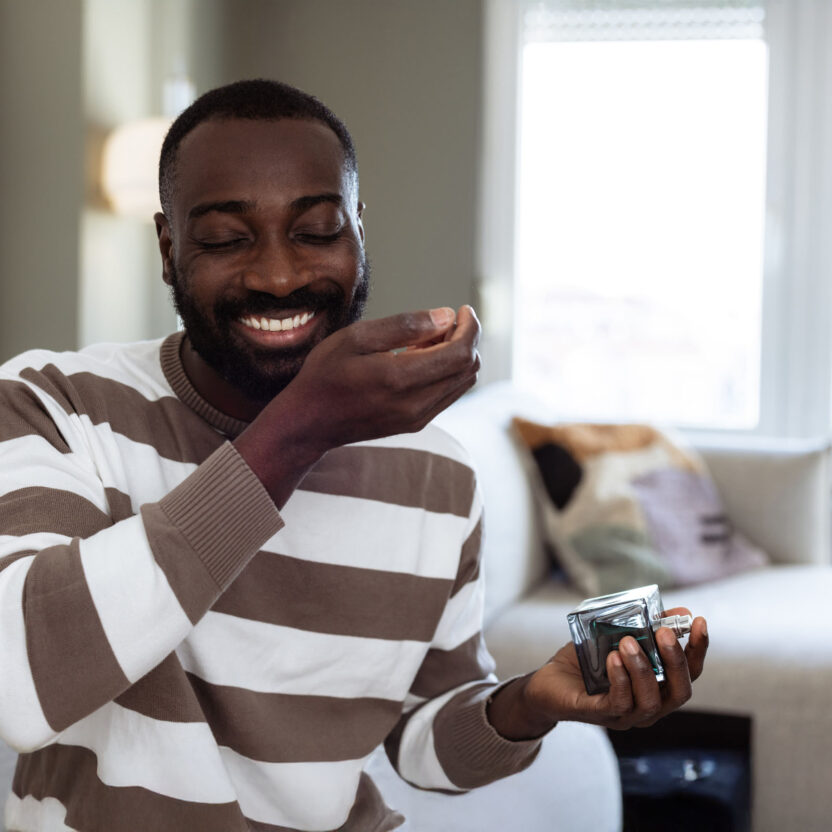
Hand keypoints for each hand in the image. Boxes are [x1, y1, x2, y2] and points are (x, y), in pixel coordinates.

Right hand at [279, 304, 479, 450]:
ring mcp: (417, 418)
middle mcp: (415, 404)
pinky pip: (448, 394)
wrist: (309, 422)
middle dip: (467, 339)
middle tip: (444, 321)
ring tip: (429, 338)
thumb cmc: (325, 374)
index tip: (462, 310)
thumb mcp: (356, 338)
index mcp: (400, 378)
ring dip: (458, 355)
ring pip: (462, 382)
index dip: (470, 328)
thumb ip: (404, 326)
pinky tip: (423, 358)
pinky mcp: (415, 424)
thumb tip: (445, 316)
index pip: (460, 353)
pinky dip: (447, 372)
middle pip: (467, 368)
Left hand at [487, 608, 708, 739]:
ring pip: (649, 702)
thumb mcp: (615, 638)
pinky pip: (618, 704)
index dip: (698, 649)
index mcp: (657, 688)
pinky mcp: (599, 715)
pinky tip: (613, 659)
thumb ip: (642, 627)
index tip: (699, 621)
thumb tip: (676, 611)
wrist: (547, 683)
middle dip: (676, 661)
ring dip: (643, 669)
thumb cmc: (585, 662)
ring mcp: (625, 716)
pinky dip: (620, 680)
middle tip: (664, 632)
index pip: (689, 673)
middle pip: (679, 693)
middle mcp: (648, 707)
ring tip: (629, 641)